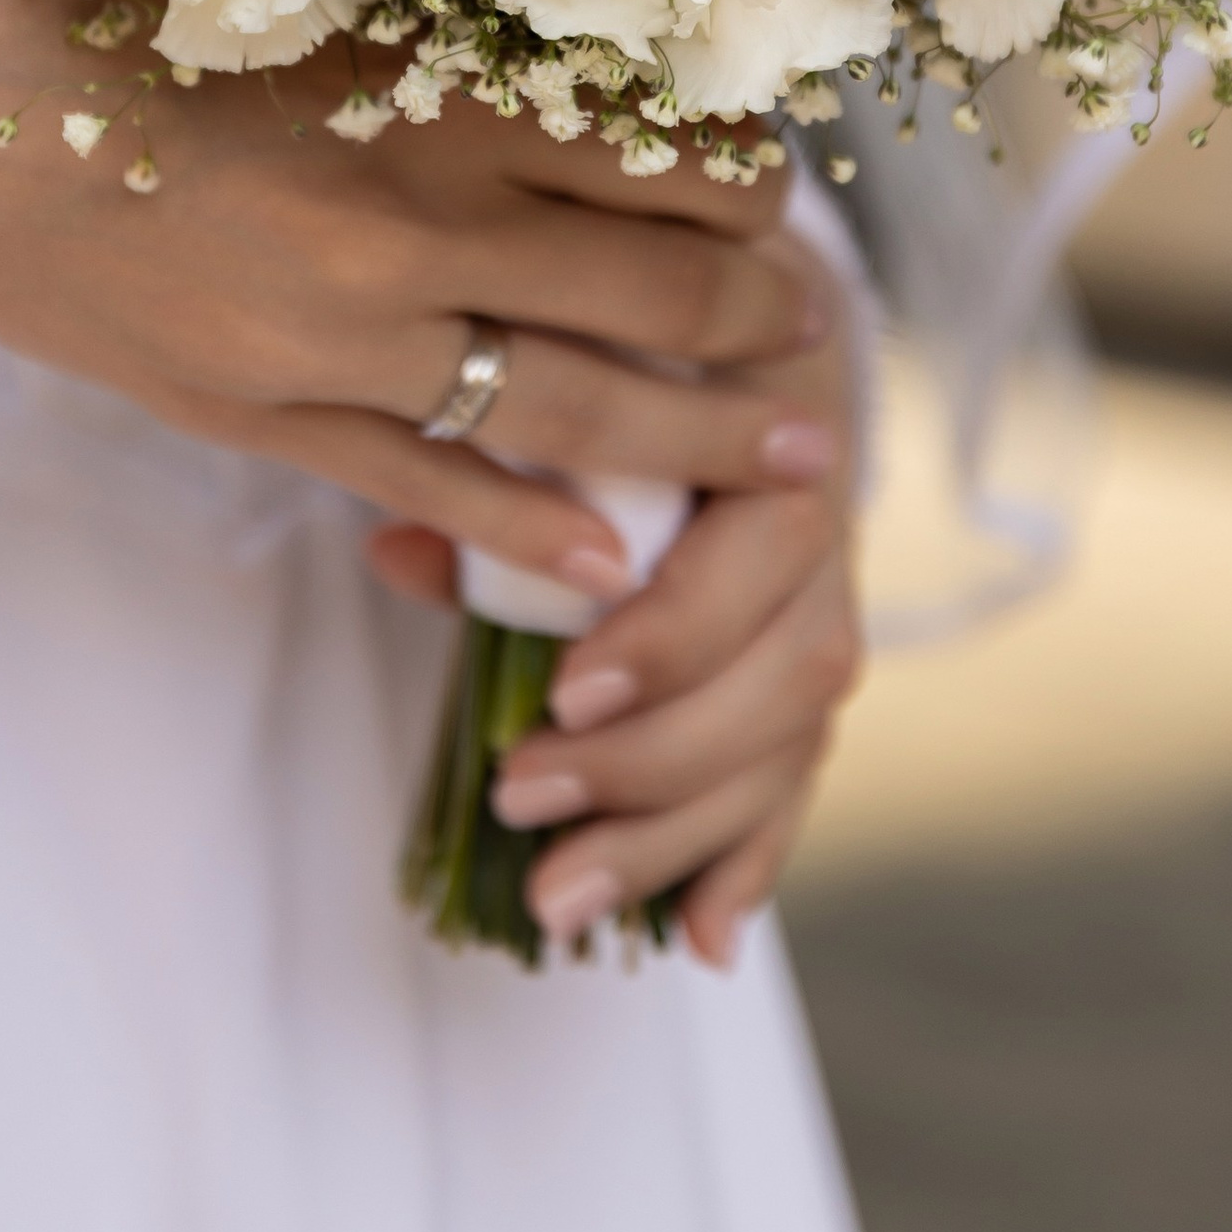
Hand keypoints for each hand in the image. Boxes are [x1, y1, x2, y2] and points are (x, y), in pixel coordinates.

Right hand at [0, 0, 833, 604]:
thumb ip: (448, 15)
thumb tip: (598, 28)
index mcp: (437, 78)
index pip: (668, 148)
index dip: (751, 182)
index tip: (780, 193)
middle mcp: (412, 209)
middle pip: (658, 287)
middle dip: (759, 319)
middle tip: (814, 327)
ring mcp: (337, 328)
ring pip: (574, 404)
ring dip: (702, 439)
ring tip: (794, 457)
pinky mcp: (258, 409)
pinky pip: (431, 486)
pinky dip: (535, 524)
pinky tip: (612, 558)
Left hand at [367, 307, 862, 968]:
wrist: (733, 291)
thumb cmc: (620, 319)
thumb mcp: (560, 349)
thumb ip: (498, 453)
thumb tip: (402, 553)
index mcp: (776, 420)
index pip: (762, 550)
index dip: (675, 635)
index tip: (565, 692)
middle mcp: (826, 511)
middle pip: (792, 666)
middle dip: (657, 759)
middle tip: (523, 804)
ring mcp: (828, 589)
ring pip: (793, 736)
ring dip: (680, 833)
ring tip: (558, 903)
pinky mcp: (805, 656)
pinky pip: (799, 769)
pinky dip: (750, 857)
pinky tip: (697, 940)